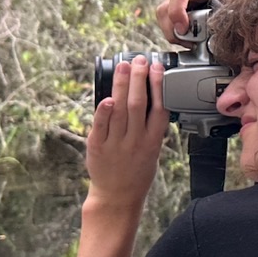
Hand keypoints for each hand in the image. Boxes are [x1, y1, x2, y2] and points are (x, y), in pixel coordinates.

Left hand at [86, 56, 166, 211]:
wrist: (117, 197)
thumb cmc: (136, 172)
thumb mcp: (152, 150)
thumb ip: (151, 127)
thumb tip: (150, 96)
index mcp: (153, 141)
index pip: (160, 108)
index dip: (159, 85)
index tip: (157, 67)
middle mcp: (135, 141)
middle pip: (139, 104)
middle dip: (139, 78)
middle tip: (139, 60)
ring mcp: (116, 144)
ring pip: (120, 110)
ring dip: (122, 85)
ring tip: (124, 67)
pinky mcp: (97, 147)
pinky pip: (101, 126)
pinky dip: (104, 111)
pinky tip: (107, 96)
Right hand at [156, 0, 257, 40]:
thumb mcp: (241, 1)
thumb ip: (231, 12)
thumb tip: (218, 32)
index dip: (176, 11)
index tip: (184, 29)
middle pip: (164, 9)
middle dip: (172, 29)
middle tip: (189, 43)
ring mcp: (186, 4)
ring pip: (165, 19)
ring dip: (174, 35)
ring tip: (191, 45)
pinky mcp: (187, 16)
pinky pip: (174, 26)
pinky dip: (180, 38)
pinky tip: (193, 44)